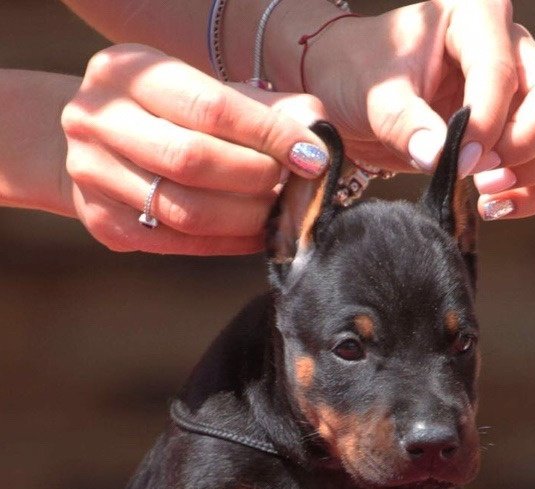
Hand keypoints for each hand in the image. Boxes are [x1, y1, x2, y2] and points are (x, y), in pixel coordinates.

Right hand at [61, 44, 328, 254]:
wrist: (99, 144)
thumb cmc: (168, 115)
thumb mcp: (206, 92)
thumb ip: (262, 107)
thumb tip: (315, 127)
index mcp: (126, 71)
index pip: (210, 107)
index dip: (269, 136)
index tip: (311, 156)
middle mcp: (96, 118)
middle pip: (193, 161)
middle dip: (256, 179)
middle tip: (290, 187)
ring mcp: (92, 174)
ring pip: (186, 210)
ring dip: (246, 218)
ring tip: (277, 212)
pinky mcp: (103, 223)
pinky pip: (179, 243)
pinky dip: (227, 243)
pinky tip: (255, 234)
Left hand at [301, 0, 534, 218]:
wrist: (352, 93)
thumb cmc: (360, 78)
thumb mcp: (374, 95)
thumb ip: (406, 123)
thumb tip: (441, 157)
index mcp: (476, 16)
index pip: (501, 72)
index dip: (486, 125)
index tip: (458, 162)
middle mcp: (513, 45)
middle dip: (526, 145)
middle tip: (481, 174)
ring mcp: (525, 86)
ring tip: (487, 192)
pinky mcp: (523, 126)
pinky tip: (494, 205)